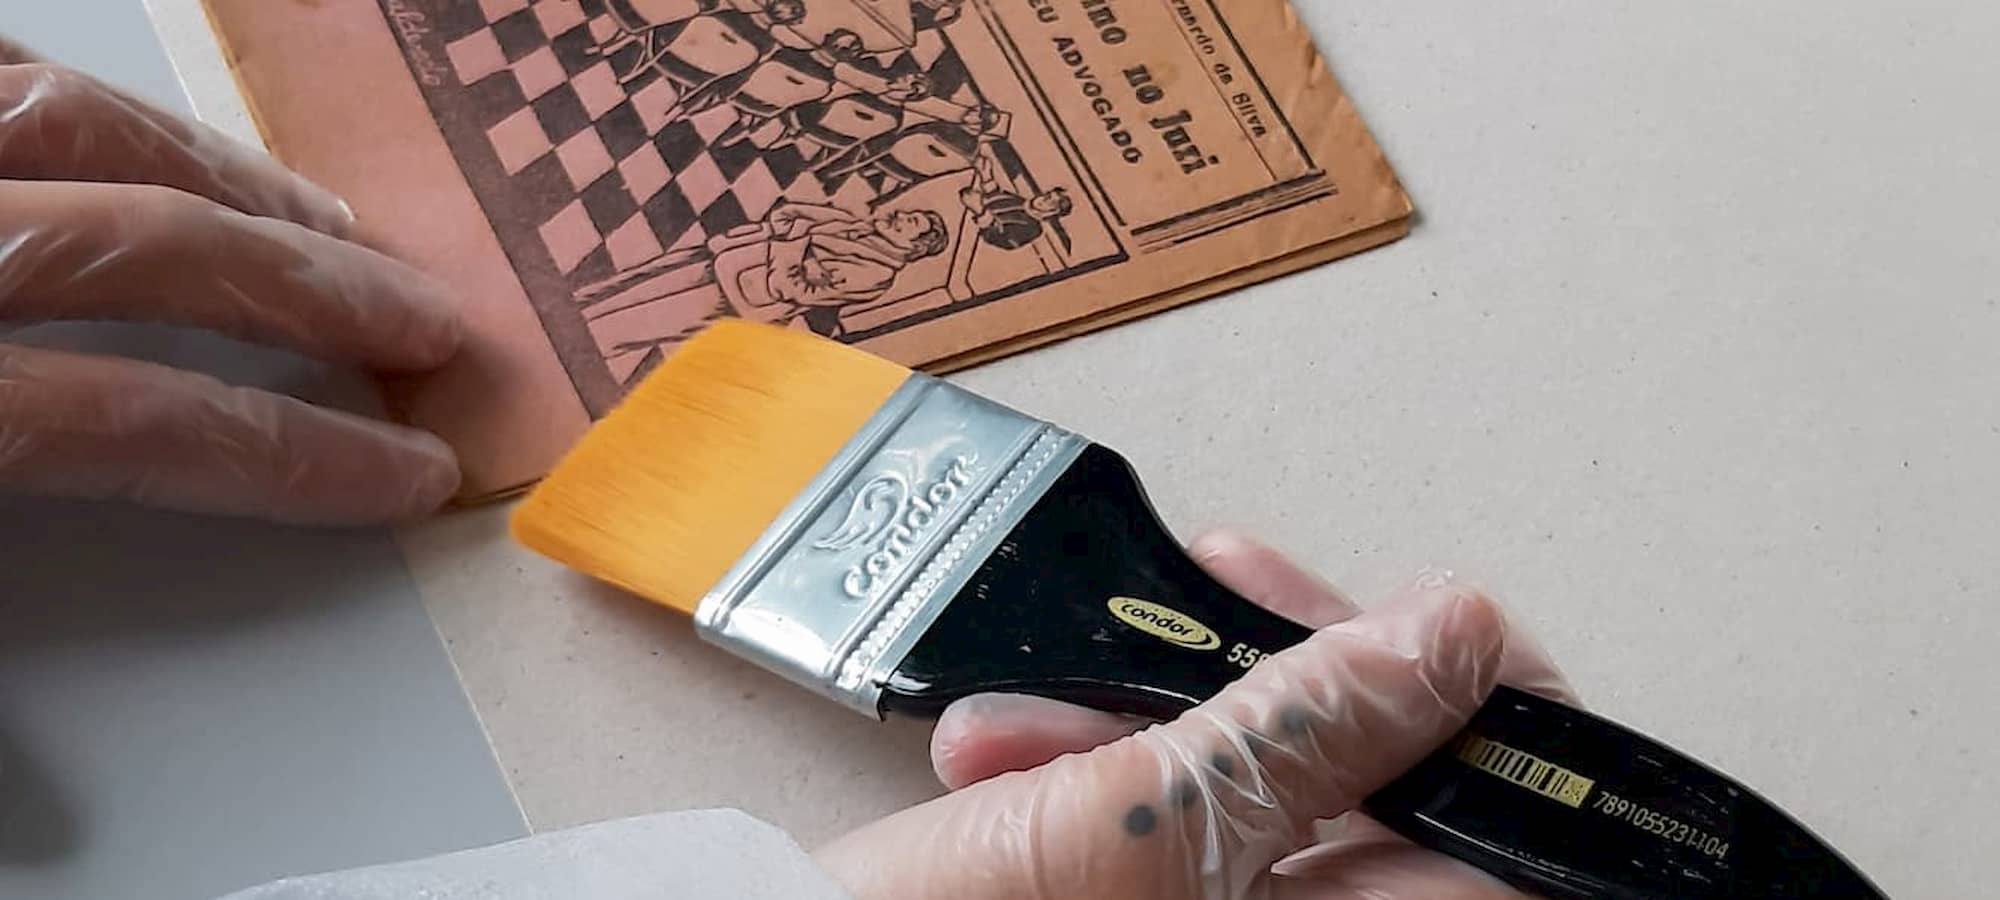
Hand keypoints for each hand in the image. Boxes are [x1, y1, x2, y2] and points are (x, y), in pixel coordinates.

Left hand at [0, 38, 462, 524]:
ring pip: (88, 130)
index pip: (140, 424)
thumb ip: (10, 529)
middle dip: (320, 291)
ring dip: (234, 179)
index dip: (293, 455)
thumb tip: (110, 558)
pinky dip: (96, 99)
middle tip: (423, 327)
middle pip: (157, 251)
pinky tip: (145, 133)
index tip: (406, 475)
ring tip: (325, 221)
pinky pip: (0, 65)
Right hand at [816, 532, 1575, 899]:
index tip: (1423, 625)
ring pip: (1260, 800)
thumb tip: (1449, 633)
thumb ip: (1306, 732)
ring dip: (1153, 718)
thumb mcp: (1135, 828)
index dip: (1487, 718)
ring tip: (1036, 701)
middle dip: (1273, 686)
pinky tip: (1006, 743)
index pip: (1513, 840)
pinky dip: (1098, 769)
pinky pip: (1174, 825)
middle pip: (1382, 798)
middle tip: (1204, 605)